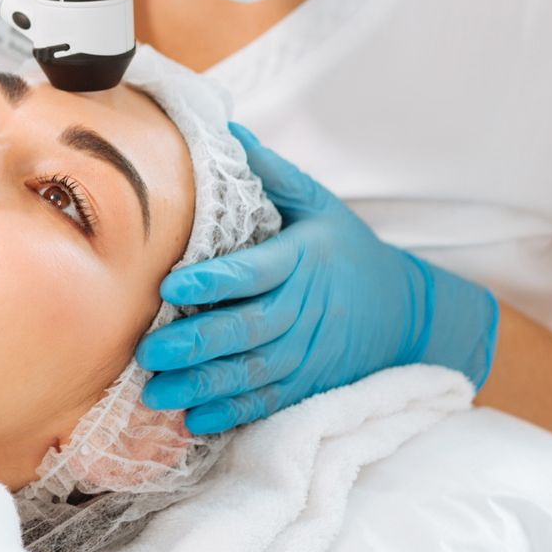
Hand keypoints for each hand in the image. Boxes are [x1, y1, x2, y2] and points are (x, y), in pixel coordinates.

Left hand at [136, 122, 499, 434]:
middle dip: (196, 344)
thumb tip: (225, 129)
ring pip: (252, 373)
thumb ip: (270, 173)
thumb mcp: (317, 203)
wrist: (404, 311)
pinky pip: (269, 403)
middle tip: (147, 350)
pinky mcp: (308, 384)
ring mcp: (307, 353)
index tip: (171, 286)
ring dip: (203, 387)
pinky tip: (195, 422)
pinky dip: (234, 416)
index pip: (253, 272)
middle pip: (247, 330)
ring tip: (156, 394)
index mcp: (301, 260)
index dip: (214, 282)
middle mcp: (303, 310)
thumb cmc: (346, 249)